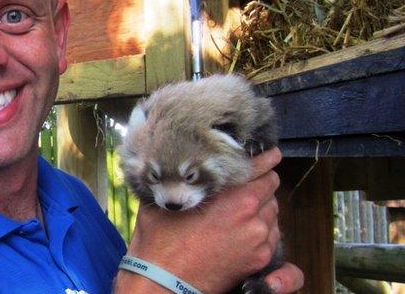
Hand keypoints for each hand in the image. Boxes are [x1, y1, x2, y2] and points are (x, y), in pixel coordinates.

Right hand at [115, 148, 302, 293]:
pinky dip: (263, 230)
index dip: (266, 158)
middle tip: (244, 187)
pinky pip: (272, 235)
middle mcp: (250, 214)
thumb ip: (185, 180)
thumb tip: (180, 166)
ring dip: (262, 207)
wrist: (163, 280)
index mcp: (232, 195)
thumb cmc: (161, 239)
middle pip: (271, 187)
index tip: (271, 154)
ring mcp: (258, 238)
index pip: (261, 167)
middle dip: (259, 185)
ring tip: (241, 211)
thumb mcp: (169, 198)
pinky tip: (244, 230)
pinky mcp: (260, 259)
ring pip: (273, 211)